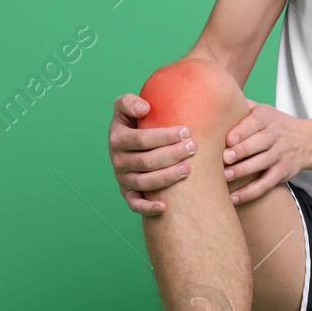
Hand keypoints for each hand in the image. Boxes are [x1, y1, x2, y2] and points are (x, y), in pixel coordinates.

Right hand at [108, 93, 197, 214]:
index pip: (142, 139)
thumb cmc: (135, 121)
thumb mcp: (127, 107)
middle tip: (194, 147)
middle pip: (146, 161)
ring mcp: (123, 178)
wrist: (131, 141)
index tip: (187, 130)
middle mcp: (117, 160)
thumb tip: (144, 108)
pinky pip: (135, 204)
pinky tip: (165, 207)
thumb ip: (129, 102)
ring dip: (167, 177)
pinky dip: (147, 208)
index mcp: (117, 138)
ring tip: (188, 170)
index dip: (165, 136)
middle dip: (172, 154)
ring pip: (144, 183)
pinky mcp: (128, 193)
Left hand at [222, 99, 311, 205]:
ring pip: (262, 164)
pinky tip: (234, 198)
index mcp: (267, 118)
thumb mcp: (262, 110)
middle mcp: (275, 136)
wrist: (307, 141)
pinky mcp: (282, 173)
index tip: (228, 139)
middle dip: (242, 151)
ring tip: (225, 177)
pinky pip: (266, 184)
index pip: (255, 123)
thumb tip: (210, 96)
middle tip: (224, 158)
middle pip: (259, 143)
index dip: (242, 131)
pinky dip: (250, 193)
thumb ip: (240, 105)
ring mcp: (279, 155)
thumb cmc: (274, 125)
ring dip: (243, 171)